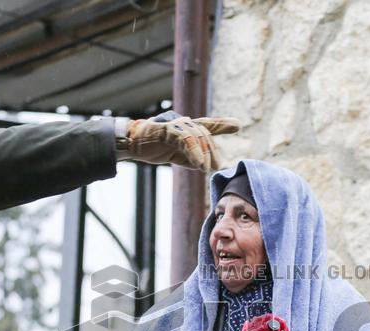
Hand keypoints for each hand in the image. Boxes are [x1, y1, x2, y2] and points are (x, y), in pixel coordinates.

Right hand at [124, 116, 239, 170]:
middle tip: (218, 166)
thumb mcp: (177, 155)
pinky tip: (199, 164)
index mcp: (187, 128)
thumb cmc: (154, 147)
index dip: (222, 124)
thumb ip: (192, 158)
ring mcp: (176, 125)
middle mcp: (184, 123)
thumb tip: (206, 166)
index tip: (237, 125)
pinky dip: (194, 152)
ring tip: (207, 168)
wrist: (132, 144)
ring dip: (204, 154)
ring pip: (197, 136)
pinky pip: (185, 140)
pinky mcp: (167, 130)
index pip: (208, 124)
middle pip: (205, 134)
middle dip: (213, 151)